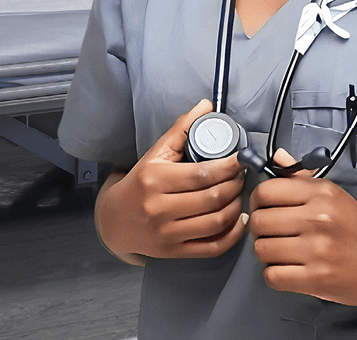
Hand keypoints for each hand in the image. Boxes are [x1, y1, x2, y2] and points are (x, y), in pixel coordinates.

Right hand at [96, 99, 247, 260]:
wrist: (114, 221)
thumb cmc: (139, 183)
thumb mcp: (156, 153)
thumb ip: (182, 128)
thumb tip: (206, 105)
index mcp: (155, 180)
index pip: (201, 174)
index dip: (228, 166)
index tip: (240, 158)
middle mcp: (159, 208)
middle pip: (212, 197)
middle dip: (235, 183)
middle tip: (242, 173)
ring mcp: (167, 234)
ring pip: (215, 222)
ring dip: (236, 205)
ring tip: (239, 192)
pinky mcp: (174, 252)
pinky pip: (212, 247)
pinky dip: (232, 234)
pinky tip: (239, 220)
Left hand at [248, 150, 356, 305]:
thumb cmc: (353, 228)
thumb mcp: (332, 194)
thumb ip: (300, 176)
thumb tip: (276, 156)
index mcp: (322, 193)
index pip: (267, 190)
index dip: (256, 200)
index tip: (260, 206)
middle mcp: (319, 218)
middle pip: (260, 220)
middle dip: (258, 227)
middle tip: (268, 230)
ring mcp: (317, 250)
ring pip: (262, 248)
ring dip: (265, 251)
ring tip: (278, 249)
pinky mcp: (316, 279)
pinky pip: (272, 275)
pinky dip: (273, 273)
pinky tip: (286, 268)